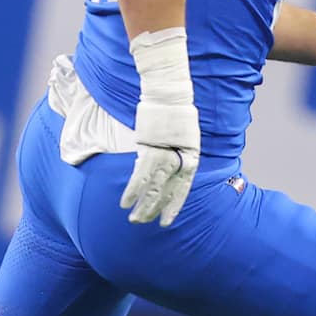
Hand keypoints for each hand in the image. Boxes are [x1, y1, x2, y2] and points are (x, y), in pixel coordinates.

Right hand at [120, 28, 199, 226]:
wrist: (168, 91)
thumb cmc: (174, 112)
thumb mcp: (183, 134)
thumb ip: (175, 151)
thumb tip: (167, 163)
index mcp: (191, 156)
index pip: (184, 188)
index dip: (175, 205)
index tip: (167, 221)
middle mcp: (180, 158)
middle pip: (168, 191)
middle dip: (156, 209)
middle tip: (145, 224)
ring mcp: (165, 154)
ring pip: (154, 187)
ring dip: (143, 205)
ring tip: (134, 219)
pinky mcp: (150, 148)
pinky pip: (140, 174)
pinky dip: (133, 189)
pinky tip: (125, 202)